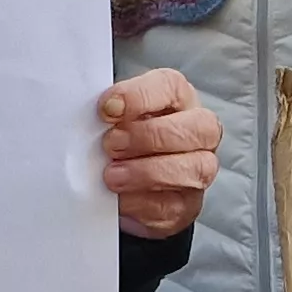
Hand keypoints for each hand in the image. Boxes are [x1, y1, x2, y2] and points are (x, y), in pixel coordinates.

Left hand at [98, 68, 219, 237]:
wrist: (124, 184)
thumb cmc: (122, 139)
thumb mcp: (113, 118)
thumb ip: (109, 114)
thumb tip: (93, 119)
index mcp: (178, 98)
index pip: (170, 86)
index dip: (138, 96)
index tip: (106, 109)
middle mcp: (198, 131)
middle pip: (198, 127)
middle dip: (149, 136)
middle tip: (112, 144)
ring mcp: (198, 169)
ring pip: (194, 168)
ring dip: (148, 172)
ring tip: (113, 175)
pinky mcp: (186, 204)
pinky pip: (173, 204)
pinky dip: (142, 202)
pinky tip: (120, 197)